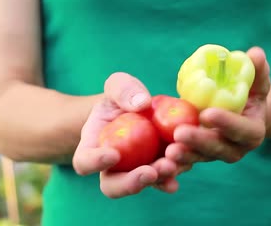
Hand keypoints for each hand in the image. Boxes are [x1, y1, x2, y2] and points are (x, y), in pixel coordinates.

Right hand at [72, 72, 190, 197]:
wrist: (141, 106)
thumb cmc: (121, 96)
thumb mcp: (118, 85)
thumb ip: (123, 90)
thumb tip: (141, 104)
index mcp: (93, 147)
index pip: (84, 161)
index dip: (95, 162)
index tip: (113, 154)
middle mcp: (112, 167)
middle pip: (113, 186)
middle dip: (131, 182)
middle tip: (149, 172)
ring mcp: (136, 170)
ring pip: (143, 183)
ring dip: (158, 178)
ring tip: (172, 164)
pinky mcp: (158, 168)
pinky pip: (165, 176)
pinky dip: (175, 173)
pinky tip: (186, 166)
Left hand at [166, 47, 270, 164]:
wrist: (240, 114)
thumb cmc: (249, 94)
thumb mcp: (256, 82)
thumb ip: (258, 70)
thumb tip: (255, 53)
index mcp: (252, 132)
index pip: (241, 130)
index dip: (226, 123)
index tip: (207, 113)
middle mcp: (236, 149)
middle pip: (218, 148)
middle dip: (198, 142)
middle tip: (179, 133)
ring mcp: (216, 155)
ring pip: (199, 158)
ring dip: (184, 155)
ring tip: (168, 151)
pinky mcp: (198, 156)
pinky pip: (186, 161)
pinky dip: (174, 163)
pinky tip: (160, 160)